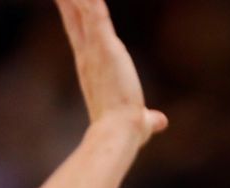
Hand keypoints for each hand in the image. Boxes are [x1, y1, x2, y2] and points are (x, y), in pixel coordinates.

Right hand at [53, 0, 166, 141]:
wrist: (119, 133)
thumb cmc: (126, 130)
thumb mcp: (139, 118)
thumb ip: (149, 117)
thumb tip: (161, 122)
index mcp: (91, 66)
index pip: (78, 32)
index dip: (72, 13)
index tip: (68, 0)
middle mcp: (88, 55)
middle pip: (75, 16)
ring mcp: (95, 50)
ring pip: (83, 9)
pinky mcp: (106, 46)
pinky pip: (96, 13)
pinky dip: (91, 0)